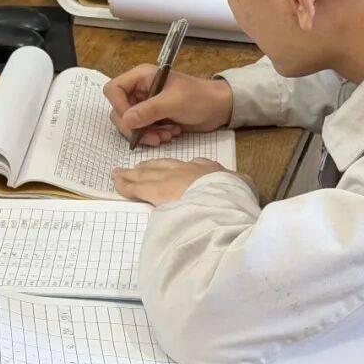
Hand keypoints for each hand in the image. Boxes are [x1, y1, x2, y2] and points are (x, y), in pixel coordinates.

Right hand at [103, 65, 233, 146]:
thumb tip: (125, 120)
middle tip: (152, 137)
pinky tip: (170, 134)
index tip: (133, 121)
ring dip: (146, 134)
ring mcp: (146, 104)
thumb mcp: (174, 102)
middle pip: (119, 111)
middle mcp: (140, 90)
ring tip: (165, 136)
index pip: (114, 90)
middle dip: (135, 127)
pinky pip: (142, 130)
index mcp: (141, 77)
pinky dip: (154, 136)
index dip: (119, 107)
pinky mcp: (153, 118)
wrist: (219, 108)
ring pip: (130, 124)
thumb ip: (148, 111)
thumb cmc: (199, 97)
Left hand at [112, 158, 253, 205]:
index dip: (178, 168)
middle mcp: (185, 169)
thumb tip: (246, 183)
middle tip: (140, 167)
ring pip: (146, 173)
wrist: (222, 197)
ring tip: (122, 173)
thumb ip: (240, 183)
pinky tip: (116, 181)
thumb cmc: (234, 194)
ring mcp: (169, 177)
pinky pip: (136, 185)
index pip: (189, 166)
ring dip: (134, 173)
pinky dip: (125, 183)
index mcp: (206, 169)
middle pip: (164, 165)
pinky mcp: (155, 189)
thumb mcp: (242, 185)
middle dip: (151, 166)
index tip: (173, 169)